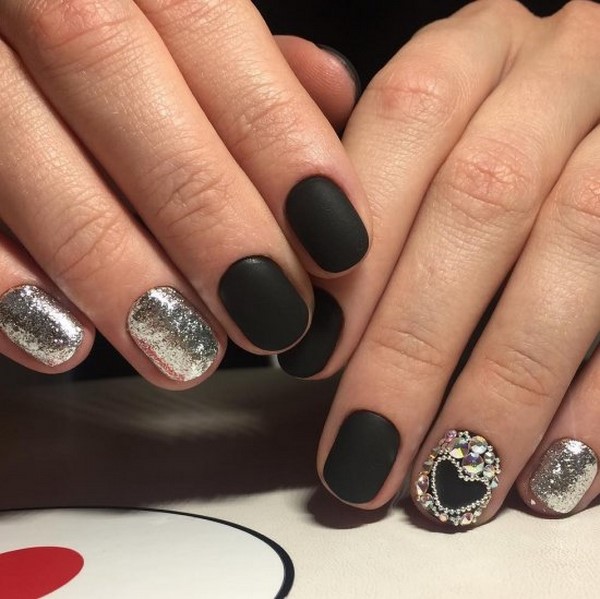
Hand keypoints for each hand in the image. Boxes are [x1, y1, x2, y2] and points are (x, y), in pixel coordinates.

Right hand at [0, 0, 367, 386]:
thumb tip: (331, 92)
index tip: (340, 246)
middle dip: (207, 217)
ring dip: (115, 269)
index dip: (281, 144)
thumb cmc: (115, 23)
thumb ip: (255, 57)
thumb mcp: (184, 7)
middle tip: (273, 319)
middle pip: (116, 84)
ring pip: (24, 154)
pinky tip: (68, 345)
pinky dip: (4, 282)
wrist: (14, 21)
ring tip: (188, 354)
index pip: (212, 29)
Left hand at [283, 0, 599, 524]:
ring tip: (448, 486)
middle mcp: (562, 72)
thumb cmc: (488, 131)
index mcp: (475, 48)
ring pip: (577, 250)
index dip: (356, 250)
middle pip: (483, 202)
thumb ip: (364, 186)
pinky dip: (597, 400)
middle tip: (364, 456)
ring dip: (504, 390)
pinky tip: (548, 472)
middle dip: (416, 347)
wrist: (596, 114)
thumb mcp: (429, 127)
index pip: (405, 123)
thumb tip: (302, 307)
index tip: (313, 361)